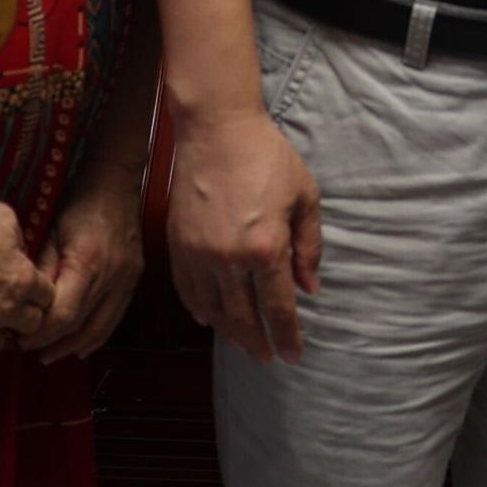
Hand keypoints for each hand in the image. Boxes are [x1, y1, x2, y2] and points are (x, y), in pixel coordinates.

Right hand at [0, 197, 54, 364]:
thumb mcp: (2, 217)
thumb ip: (18, 237)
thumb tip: (19, 248)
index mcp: (24, 281)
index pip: (48, 298)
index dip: (37, 293)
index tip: (26, 288)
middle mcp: (6, 310)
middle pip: (31, 327)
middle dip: (22, 318)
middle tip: (7, 308)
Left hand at [21, 167, 147, 361]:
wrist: (115, 182)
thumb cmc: (77, 203)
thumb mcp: (51, 233)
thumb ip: (42, 271)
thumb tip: (27, 306)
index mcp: (87, 262)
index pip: (64, 314)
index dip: (41, 333)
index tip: (21, 338)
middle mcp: (111, 275)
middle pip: (82, 326)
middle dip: (53, 343)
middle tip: (29, 351)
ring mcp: (127, 279)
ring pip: (101, 327)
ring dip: (75, 346)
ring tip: (51, 355)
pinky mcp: (134, 278)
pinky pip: (115, 317)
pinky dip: (97, 336)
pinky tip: (81, 347)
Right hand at [167, 105, 321, 365]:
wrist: (216, 129)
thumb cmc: (267, 157)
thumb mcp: (305, 197)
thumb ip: (309, 247)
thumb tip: (309, 288)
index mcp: (266, 248)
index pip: (278, 309)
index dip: (287, 337)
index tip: (294, 355)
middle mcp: (228, 259)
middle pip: (243, 318)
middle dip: (257, 343)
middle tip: (267, 357)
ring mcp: (198, 254)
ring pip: (213, 310)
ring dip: (229, 332)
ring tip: (243, 342)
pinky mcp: (177, 245)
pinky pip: (187, 290)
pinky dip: (199, 309)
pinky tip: (208, 318)